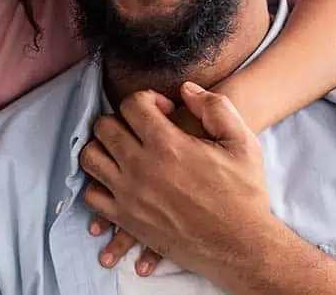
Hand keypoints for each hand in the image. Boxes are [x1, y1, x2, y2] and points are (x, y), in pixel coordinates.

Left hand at [80, 82, 275, 281]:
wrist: (241, 247)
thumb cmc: (244, 194)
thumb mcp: (242, 142)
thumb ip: (215, 106)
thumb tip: (186, 88)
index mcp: (168, 145)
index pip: (132, 104)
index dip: (147, 99)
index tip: (164, 111)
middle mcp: (141, 168)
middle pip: (104, 127)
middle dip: (121, 119)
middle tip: (141, 128)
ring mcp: (129, 196)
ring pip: (91, 159)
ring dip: (103, 148)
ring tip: (124, 150)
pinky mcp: (127, 220)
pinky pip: (92, 196)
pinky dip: (99, 184)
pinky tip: (118, 180)